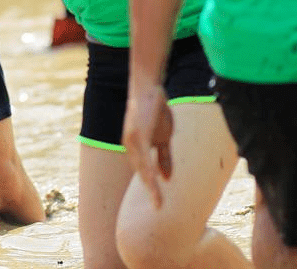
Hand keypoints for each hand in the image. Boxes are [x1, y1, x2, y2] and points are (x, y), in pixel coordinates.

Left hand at [122, 83, 173, 208]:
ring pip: (141, 168)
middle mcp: (129, 146)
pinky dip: (149, 169)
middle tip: (159, 209)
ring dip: (150, 186)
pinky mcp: (136, 134)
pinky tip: (154, 180)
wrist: (150, 87)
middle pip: (141, 173)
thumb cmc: (156, 110)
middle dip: (150, 190)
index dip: (151, 187)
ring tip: (158, 202)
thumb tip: (167, 178)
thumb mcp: (164, 136)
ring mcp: (131, 140)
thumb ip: (164, 156)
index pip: (143, 172)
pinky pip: (143, 155)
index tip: (158, 204)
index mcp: (136, 148)